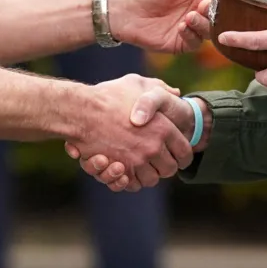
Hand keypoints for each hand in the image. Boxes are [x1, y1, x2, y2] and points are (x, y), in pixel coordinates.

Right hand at [65, 75, 192, 191]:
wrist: (82, 109)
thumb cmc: (109, 95)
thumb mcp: (138, 83)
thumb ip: (159, 87)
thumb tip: (176, 92)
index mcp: (164, 127)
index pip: (185, 152)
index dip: (183, 156)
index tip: (179, 157)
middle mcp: (153, 146)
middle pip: (170, 170)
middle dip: (165, 167)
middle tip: (159, 162)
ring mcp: (136, 160)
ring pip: (151, 180)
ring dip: (148, 175)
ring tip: (141, 166)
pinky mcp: (119, 170)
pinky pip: (132, 184)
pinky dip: (131, 181)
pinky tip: (127, 171)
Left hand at [110, 0, 227, 52]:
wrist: (127, 9)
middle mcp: (200, 9)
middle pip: (221, 15)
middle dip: (215, 12)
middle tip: (203, 6)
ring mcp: (192, 26)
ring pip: (211, 30)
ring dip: (202, 24)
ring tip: (189, 16)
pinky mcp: (183, 42)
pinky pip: (196, 42)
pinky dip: (191, 35)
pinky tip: (180, 26)